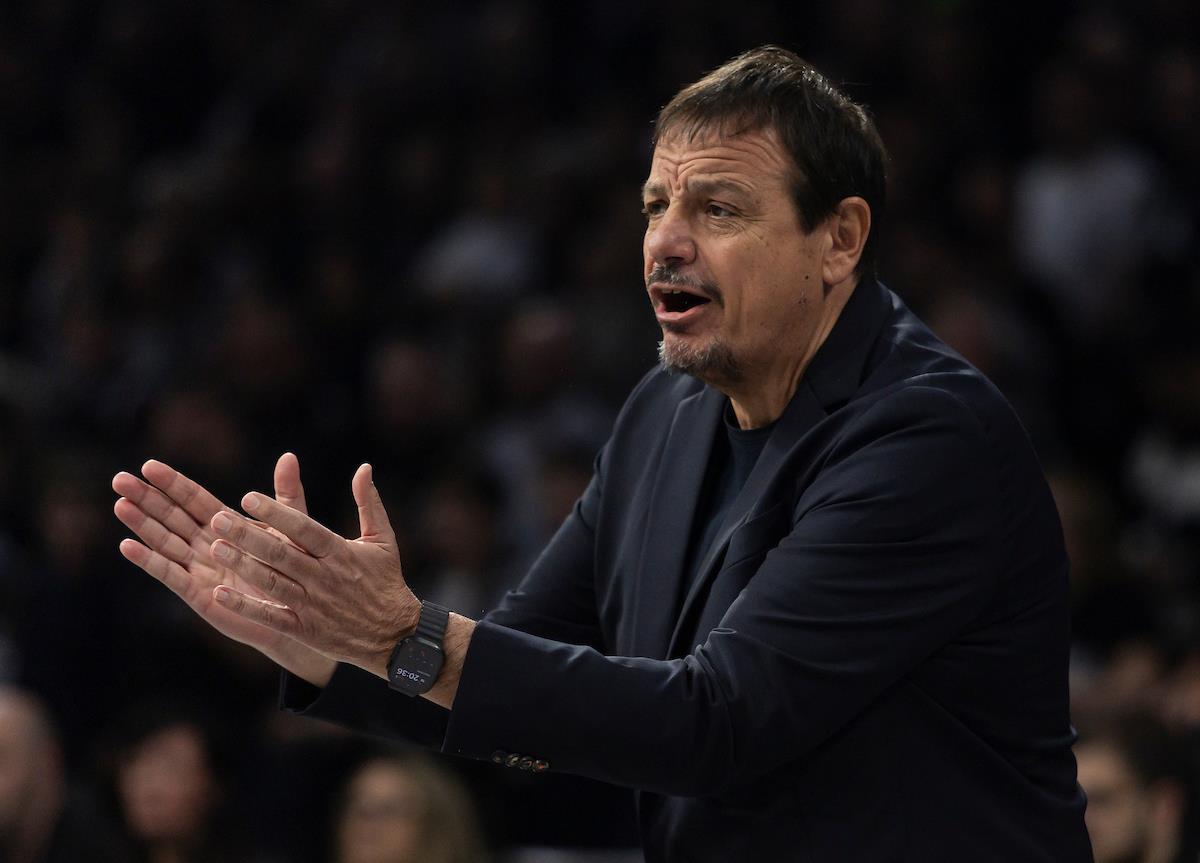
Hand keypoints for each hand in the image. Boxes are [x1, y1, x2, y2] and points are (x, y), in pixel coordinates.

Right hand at [113, 454, 335, 686]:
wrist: (301, 613)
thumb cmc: (295, 570)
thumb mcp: (293, 527)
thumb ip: (286, 494)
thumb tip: (289, 455)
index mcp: (226, 526)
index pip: (194, 500)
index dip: (173, 484)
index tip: (150, 465)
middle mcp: (207, 546)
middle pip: (172, 517)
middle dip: (147, 498)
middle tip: (119, 479)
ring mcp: (200, 570)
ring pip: (166, 542)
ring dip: (142, 525)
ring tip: (120, 505)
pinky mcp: (199, 595)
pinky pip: (171, 575)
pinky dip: (149, 561)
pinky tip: (127, 546)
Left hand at [208, 463, 419, 677]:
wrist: (395, 635)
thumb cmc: (386, 581)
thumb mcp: (382, 539)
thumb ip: (368, 503)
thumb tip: (364, 467)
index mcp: (340, 553)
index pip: (303, 528)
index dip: (276, 513)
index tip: (248, 498)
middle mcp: (324, 577)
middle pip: (280, 553)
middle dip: (247, 535)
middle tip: (218, 519)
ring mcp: (313, 605)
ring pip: (271, 583)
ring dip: (241, 565)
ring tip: (214, 548)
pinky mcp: (305, 630)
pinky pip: (271, 617)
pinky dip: (246, 606)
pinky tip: (220, 594)